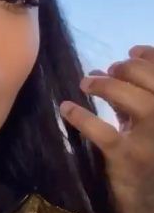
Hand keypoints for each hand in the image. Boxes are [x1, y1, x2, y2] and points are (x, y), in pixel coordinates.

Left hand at [60, 45, 153, 212]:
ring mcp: (152, 138)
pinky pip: (101, 129)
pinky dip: (80, 116)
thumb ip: (136, 98)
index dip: (149, 56)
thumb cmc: (152, 160)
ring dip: (103, 84)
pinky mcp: (127, 157)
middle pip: (147, 77)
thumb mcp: (150, 126)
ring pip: (128, 96)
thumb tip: (104, 69)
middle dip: (124, 68)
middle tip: (106, 70)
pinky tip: (66, 108)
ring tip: (84, 83)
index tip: (131, 52)